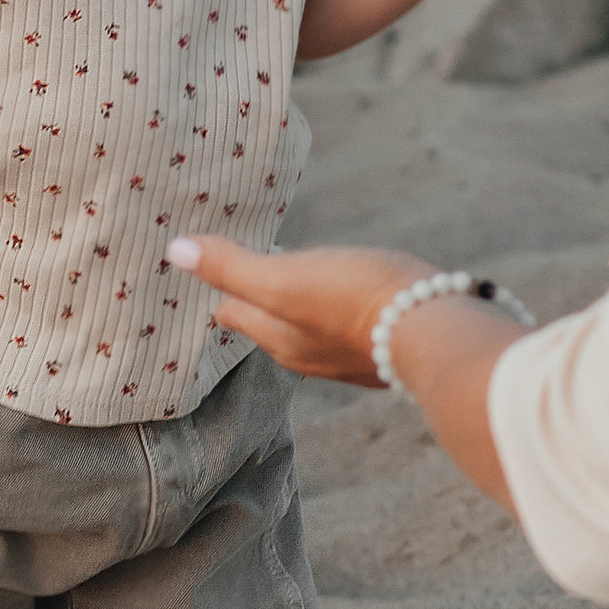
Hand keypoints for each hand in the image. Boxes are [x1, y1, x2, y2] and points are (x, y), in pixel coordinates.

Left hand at [168, 234, 435, 387]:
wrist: (434, 330)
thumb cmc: (354, 300)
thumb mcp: (284, 279)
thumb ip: (231, 267)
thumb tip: (174, 251)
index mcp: (277, 338)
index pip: (231, 311)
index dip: (220, 284)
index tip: (212, 260)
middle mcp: (308, 356)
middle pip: (268, 321)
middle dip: (256, 293)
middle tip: (250, 259)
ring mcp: (348, 356)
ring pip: (309, 324)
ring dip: (299, 300)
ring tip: (300, 270)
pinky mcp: (384, 349)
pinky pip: (348, 326)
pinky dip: (338, 308)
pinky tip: (353, 290)